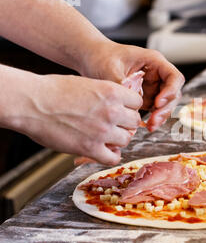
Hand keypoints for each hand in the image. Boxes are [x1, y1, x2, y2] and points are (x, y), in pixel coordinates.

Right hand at [17, 74, 142, 164]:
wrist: (31, 103)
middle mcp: (112, 111)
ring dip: (117, 140)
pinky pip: (113, 158)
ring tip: (104, 136)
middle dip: (125, 124)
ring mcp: (103, 131)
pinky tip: (102, 150)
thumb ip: (107, 96)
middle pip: (134, 122)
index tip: (122, 110)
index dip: (129, 107)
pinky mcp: (91, 148)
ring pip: (126, 140)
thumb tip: (120, 106)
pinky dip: (110, 156)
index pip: (137, 103)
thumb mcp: (88, 84)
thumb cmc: (54, 90)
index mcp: (113, 92)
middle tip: (113, 124)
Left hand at [80, 41, 184, 131]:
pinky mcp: (146, 96)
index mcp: (153, 61)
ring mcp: (152, 86)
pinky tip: (146, 126)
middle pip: (173, 93)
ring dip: (161, 116)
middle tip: (154, 120)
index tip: (157, 103)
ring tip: (150, 126)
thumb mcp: (110, 69)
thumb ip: (123, 86)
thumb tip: (132, 106)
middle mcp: (156, 74)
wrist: (91, 59)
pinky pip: (155, 109)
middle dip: (166, 108)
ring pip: (166, 104)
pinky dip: (154, 118)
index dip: (170, 91)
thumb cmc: (101, 57)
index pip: (174, 77)